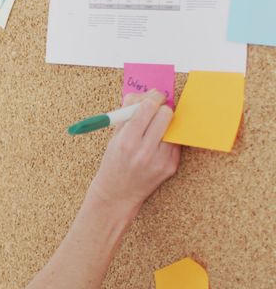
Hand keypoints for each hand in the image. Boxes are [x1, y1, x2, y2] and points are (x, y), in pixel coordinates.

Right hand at [88, 89, 180, 210]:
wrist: (117, 193)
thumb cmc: (113, 162)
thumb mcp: (113, 138)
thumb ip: (126, 116)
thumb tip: (143, 94)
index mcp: (126, 141)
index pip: (147, 109)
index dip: (153, 98)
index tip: (155, 96)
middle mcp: (144, 151)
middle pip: (165, 115)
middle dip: (162, 109)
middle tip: (157, 110)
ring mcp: (160, 160)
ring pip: (173, 127)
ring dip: (166, 124)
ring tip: (156, 128)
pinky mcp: (170, 167)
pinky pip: (175, 143)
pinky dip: (168, 139)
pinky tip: (158, 144)